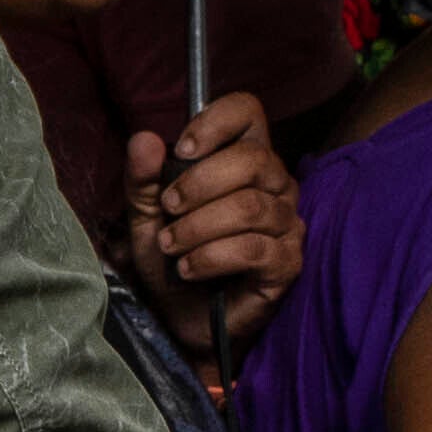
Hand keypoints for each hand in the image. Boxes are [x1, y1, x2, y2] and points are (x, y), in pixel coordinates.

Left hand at [127, 90, 303, 370]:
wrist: (180, 318)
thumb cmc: (171, 259)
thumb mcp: (146, 215)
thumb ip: (143, 178)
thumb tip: (144, 139)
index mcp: (244, 161)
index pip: (249, 113)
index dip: (215, 122)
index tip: (181, 150)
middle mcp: (275, 185)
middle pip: (252, 160)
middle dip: (197, 184)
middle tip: (168, 210)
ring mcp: (287, 223)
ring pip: (249, 207)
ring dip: (196, 228)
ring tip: (170, 246)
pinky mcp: (288, 262)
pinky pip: (253, 248)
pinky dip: (210, 258)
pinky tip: (188, 269)